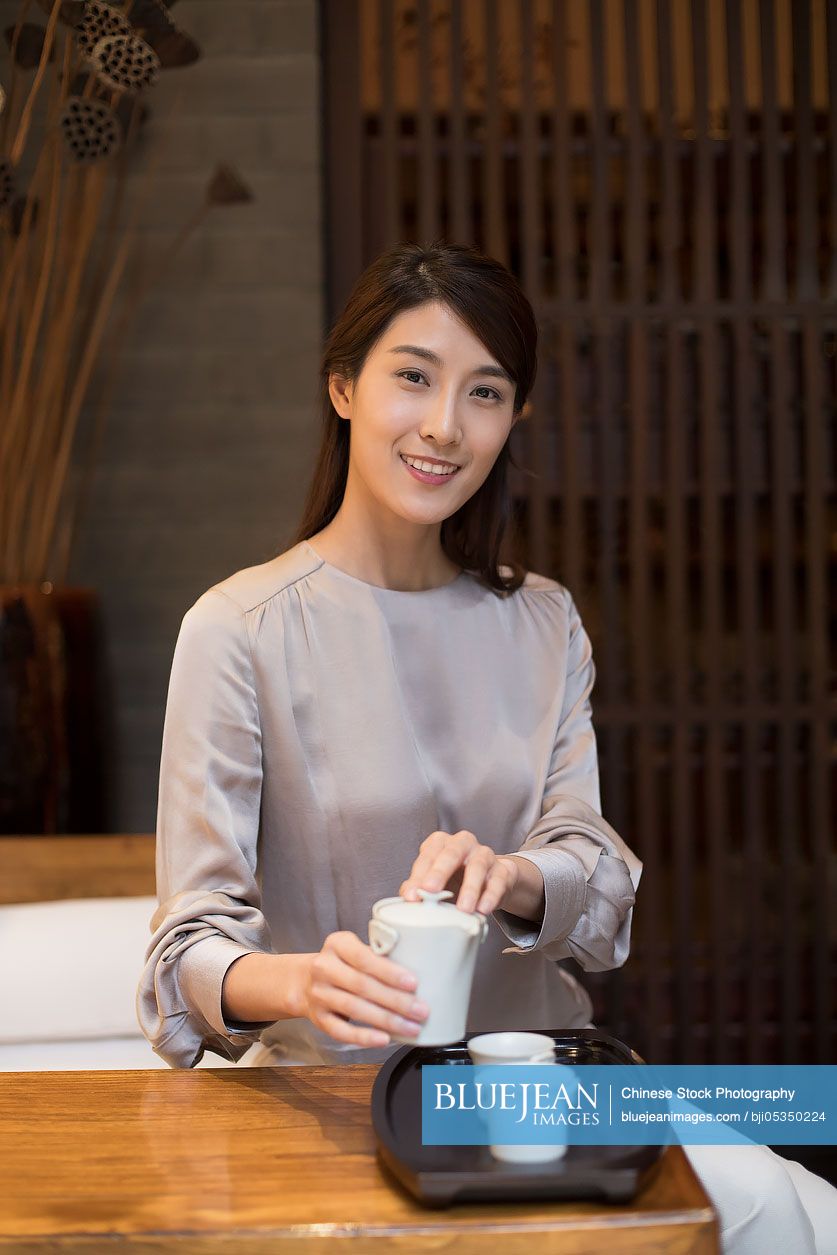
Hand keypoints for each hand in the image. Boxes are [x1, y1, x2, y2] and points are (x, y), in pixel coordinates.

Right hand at [297, 930, 429, 1048]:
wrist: (305, 981)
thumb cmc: (343, 964)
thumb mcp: (355, 949)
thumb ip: (379, 956)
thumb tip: (423, 971)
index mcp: (337, 944)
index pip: (364, 957)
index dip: (389, 971)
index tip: (413, 983)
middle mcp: (324, 967)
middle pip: (362, 985)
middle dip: (395, 1000)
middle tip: (421, 1010)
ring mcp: (319, 994)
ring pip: (355, 1009)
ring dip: (386, 1020)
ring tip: (411, 1027)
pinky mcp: (318, 1018)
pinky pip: (341, 1031)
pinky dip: (364, 1037)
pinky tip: (384, 1039)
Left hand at [399, 829, 519, 915]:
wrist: (490, 881)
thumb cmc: (456, 879)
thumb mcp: (435, 880)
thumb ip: (419, 885)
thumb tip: (408, 895)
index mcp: (441, 843)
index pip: (428, 856)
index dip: (418, 876)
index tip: (411, 896)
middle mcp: (463, 843)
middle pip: (451, 853)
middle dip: (439, 872)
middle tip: (430, 890)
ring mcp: (484, 854)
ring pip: (477, 866)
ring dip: (470, 888)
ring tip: (464, 909)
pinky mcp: (503, 869)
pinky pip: (498, 880)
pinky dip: (491, 895)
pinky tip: (483, 908)